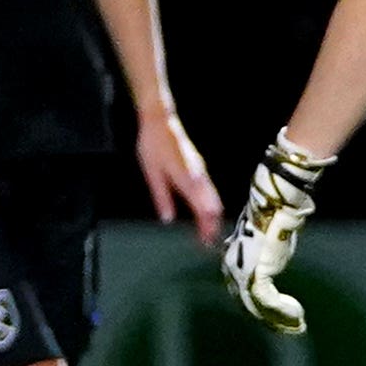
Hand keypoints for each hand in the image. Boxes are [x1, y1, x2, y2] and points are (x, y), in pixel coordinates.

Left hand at [135, 105, 227, 239]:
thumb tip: (168, 219)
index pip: (201, 209)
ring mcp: (201, 171)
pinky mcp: (199, 168)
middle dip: (213, 225)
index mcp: (186, 179)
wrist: (160, 121)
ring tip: (210, 233)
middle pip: (212, 205)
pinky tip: (208, 213)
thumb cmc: (152, 146)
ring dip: (213, 217)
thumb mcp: (152, 173)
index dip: (206, 227)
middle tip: (210, 245)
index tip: (206, 243)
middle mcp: (198, 176)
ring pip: (213, 198)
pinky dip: (211, 205)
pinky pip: (210, 190)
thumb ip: (161, 196)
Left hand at [223, 135, 329, 336]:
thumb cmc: (276, 218)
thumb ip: (266, 256)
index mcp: (233, 259)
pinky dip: (283, 311)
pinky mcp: (254, 273)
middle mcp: (232, 267)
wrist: (276, 205)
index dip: (262, 308)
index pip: (244, 290)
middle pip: (250, 302)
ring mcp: (240, 271)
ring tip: (297, 326)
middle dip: (272, 318)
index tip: (281, 316)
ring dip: (279, 319)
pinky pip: (268, 301)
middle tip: (292, 328)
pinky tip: (298, 316)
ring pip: (258, 305)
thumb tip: (270, 265)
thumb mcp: (270, 242)